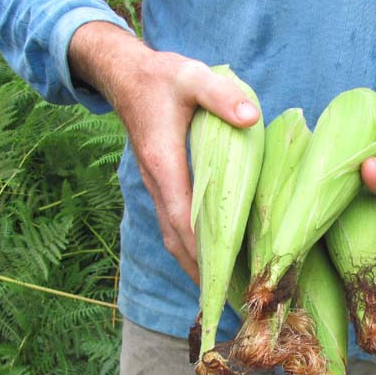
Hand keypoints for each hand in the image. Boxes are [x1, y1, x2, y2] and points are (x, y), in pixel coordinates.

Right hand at [68, 22, 259, 283]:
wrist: (124, 74)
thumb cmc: (160, 77)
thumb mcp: (190, 76)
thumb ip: (219, 96)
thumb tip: (251, 117)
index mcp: (164, 164)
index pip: (183, 218)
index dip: (203, 251)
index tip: (223, 279)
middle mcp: (156, 183)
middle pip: (177, 239)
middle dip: (202, 270)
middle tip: (230, 300)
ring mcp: (156, 186)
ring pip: (173, 236)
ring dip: (195, 264)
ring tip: (222, 291)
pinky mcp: (161, 184)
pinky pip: (174, 225)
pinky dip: (190, 247)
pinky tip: (210, 258)